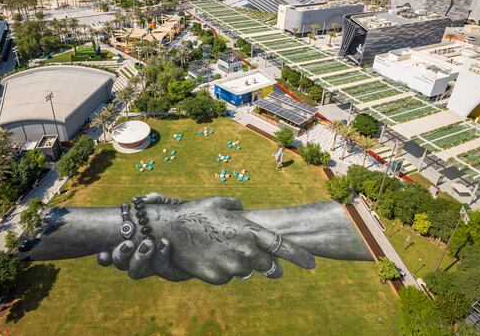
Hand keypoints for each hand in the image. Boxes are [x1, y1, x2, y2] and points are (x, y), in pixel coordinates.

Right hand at [99, 193, 314, 283]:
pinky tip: (210, 257)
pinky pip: (228, 276)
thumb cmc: (195, 213)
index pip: (280, 245)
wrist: (168, 231)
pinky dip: (224, 269)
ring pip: (247, 271)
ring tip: (224, 251)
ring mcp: (231, 266)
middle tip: (267, 264)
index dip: (298, 255)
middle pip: (268, 266)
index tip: (311, 264)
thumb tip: (245, 212)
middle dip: (271, 266)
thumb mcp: (219, 202)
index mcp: (248, 230)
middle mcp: (243, 250)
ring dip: (242, 264)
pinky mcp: (218, 278)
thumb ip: (238, 208)